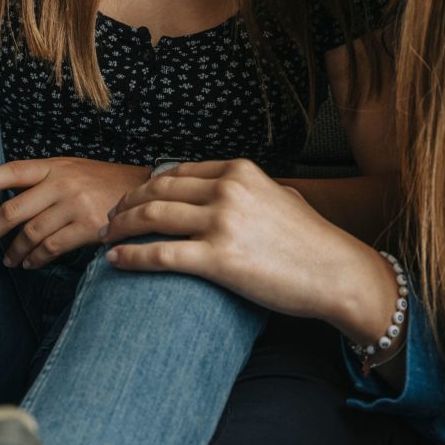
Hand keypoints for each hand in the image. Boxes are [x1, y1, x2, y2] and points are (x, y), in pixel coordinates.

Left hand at [0, 157, 149, 268]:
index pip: (12, 171)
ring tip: (7, 261)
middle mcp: (61, 183)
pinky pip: (52, 247)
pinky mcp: (89, 227)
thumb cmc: (99, 182)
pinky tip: (29, 264)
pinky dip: (36, 259)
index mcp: (53, 166)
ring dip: (14, 251)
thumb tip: (6, 207)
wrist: (143, 191)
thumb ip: (40, 182)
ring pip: (31, 233)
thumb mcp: (70, 170)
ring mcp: (75, 205)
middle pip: (13, 210)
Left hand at [104, 160, 399, 337]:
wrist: (337, 274)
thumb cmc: (312, 242)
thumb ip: (250, 188)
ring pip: (152, 216)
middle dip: (126, 204)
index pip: (177, 172)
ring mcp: (222, 222)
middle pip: (157, 190)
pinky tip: (114, 261)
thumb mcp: (280, 196)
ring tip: (107, 238)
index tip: (132, 199)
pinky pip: (160, 254)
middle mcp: (228, 189)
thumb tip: (227, 188)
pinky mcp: (219, 259)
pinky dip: (130, 256)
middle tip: (110, 219)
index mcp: (240, 171)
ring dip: (121, 226)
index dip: (147, 185)